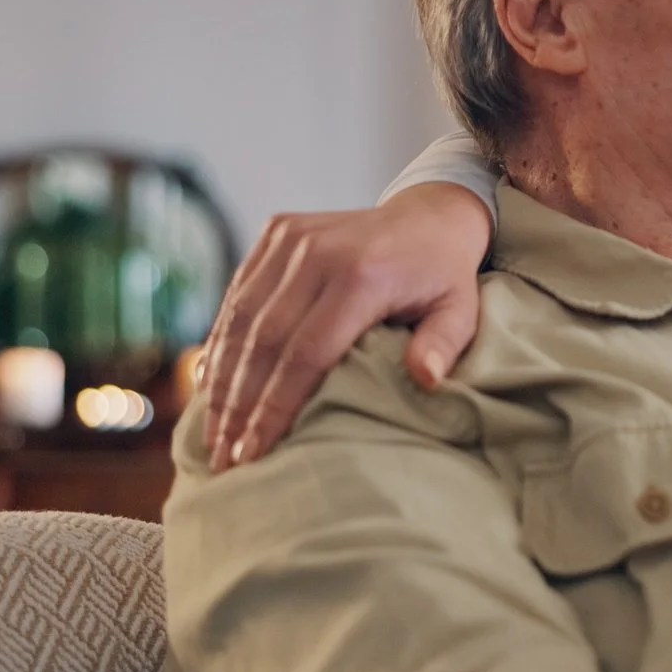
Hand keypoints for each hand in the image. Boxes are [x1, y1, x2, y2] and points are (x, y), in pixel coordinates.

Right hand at [201, 182, 491, 472]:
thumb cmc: (443, 278)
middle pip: (264, 340)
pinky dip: (222, 341)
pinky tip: (211, 385)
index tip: (254, 453)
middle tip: (224, 457)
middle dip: (239, 405)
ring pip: (241, 318)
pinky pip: (238, 293)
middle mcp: (319, 251)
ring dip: (221, 380)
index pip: (307, 353)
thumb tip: (425, 379)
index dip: (275, 407)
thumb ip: (442, 345)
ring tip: (213, 433)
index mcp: (363, 274)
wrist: (430, 214)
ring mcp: (293, 237)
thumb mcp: (460, 311)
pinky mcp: (277, 231)